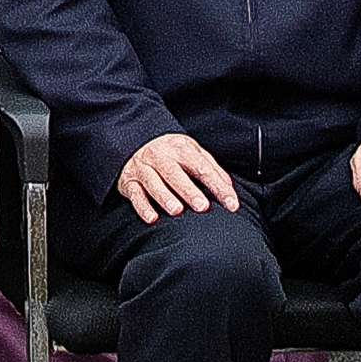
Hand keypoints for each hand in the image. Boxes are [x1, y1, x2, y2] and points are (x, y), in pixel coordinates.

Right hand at [114, 132, 240, 224]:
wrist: (133, 143)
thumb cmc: (171, 155)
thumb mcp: (192, 153)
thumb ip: (210, 168)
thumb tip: (228, 187)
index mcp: (181, 149)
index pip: (202, 167)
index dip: (218, 186)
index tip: (232, 205)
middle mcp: (160, 156)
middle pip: (175, 173)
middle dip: (189, 190)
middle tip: (202, 207)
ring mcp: (143, 168)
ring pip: (153, 182)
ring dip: (164, 196)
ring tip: (176, 210)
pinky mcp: (128, 181)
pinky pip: (134, 194)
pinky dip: (142, 206)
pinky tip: (152, 218)